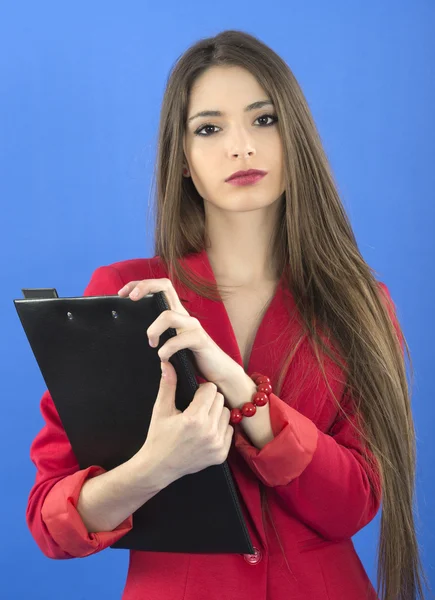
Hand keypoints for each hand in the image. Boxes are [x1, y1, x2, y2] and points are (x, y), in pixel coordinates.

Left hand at [118, 278, 240, 385]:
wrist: (219, 373)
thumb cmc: (192, 359)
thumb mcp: (171, 343)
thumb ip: (158, 335)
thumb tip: (131, 335)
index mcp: (176, 314)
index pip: (160, 287)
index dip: (140, 284)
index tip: (122, 293)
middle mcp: (184, 315)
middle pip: (165, 286)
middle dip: (145, 286)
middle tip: (131, 298)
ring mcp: (193, 326)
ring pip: (168, 315)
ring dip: (153, 330)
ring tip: (152, 344)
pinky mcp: (200, 340)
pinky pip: (179, 339)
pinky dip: (167, 350)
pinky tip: (164, 359)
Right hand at [136, 360, 233, 482]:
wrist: (158, 468)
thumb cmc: (158, 437)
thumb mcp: (161, 409)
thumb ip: (167, 384)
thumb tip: (167, 363)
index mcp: (194, 418)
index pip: (211, 389)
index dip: (201, 390)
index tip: (193, 396)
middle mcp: (209, 431)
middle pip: (220, 400)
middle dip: (209, 400)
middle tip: (196, 408)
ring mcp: (217, 445)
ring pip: (227, 414)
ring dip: (216, 413)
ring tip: (201, 420)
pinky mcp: (221, 455)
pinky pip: (229, 431)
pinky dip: (220, 428)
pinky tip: (206, 432)